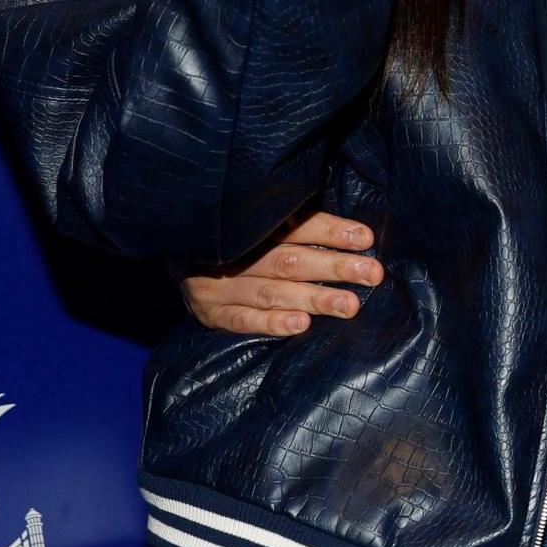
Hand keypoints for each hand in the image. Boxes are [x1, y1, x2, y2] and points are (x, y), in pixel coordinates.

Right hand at [180, 210, 379, 336]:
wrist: (175, 246)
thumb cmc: (235, 238)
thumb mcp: (259, 222)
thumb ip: (297, 225)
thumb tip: (356, 233)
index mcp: (250, 225)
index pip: (296, 226)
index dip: (331, 231)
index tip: (365, 238)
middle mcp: (235, 254)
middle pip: (290, 260)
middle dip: (335, 267)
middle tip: (371, 274)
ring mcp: (218, 284)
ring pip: (273, 291)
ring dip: (314, 298)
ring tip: (349, 304)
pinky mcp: (210, 312)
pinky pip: (243, 319)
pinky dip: (272, 322)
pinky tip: (301, 324)